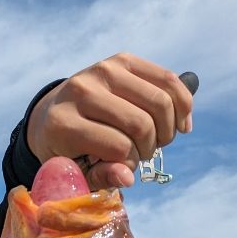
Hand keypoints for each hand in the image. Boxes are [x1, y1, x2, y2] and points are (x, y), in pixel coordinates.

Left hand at [26, 53, 194, 189]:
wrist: (54, 111)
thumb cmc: (67, 149)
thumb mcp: (76, 171)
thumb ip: (100, 176)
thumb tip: (128, 177)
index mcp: (63, 123)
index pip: (118, 146)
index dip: (132, 162)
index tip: (126, 167)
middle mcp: (80, 91)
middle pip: (140, 123)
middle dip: (151, 146)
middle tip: (145, 153)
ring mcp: (102, 70)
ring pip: (158, 101)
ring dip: (168, 128)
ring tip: (158, 139)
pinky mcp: (121, 60)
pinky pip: (166, 79)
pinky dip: (182, 103)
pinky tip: (181, 122)